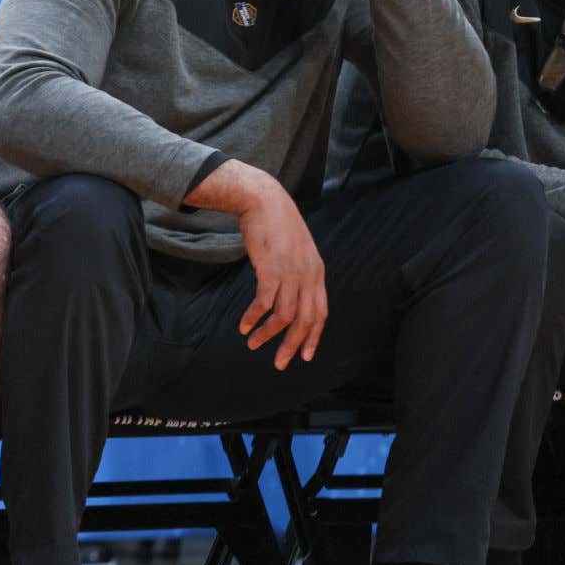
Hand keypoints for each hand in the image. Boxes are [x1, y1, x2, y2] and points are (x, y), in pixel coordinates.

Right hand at [234, 174, 328, 368]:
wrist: (264, 200)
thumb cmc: (276, 224)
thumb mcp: (296, 249)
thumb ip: (297, 271)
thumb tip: (290, 291)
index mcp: (317, 273)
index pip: (321, 313)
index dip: (313, 337)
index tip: (304, 355)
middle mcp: (308, 276)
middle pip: (305, 321)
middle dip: (292, 346)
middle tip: (280, 363)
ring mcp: (291, 273)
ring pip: (285, 316)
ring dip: (268, 334)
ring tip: (252, 344)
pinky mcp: (271, 270)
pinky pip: (265, 303)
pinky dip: (254, 318)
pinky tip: (243, 326)